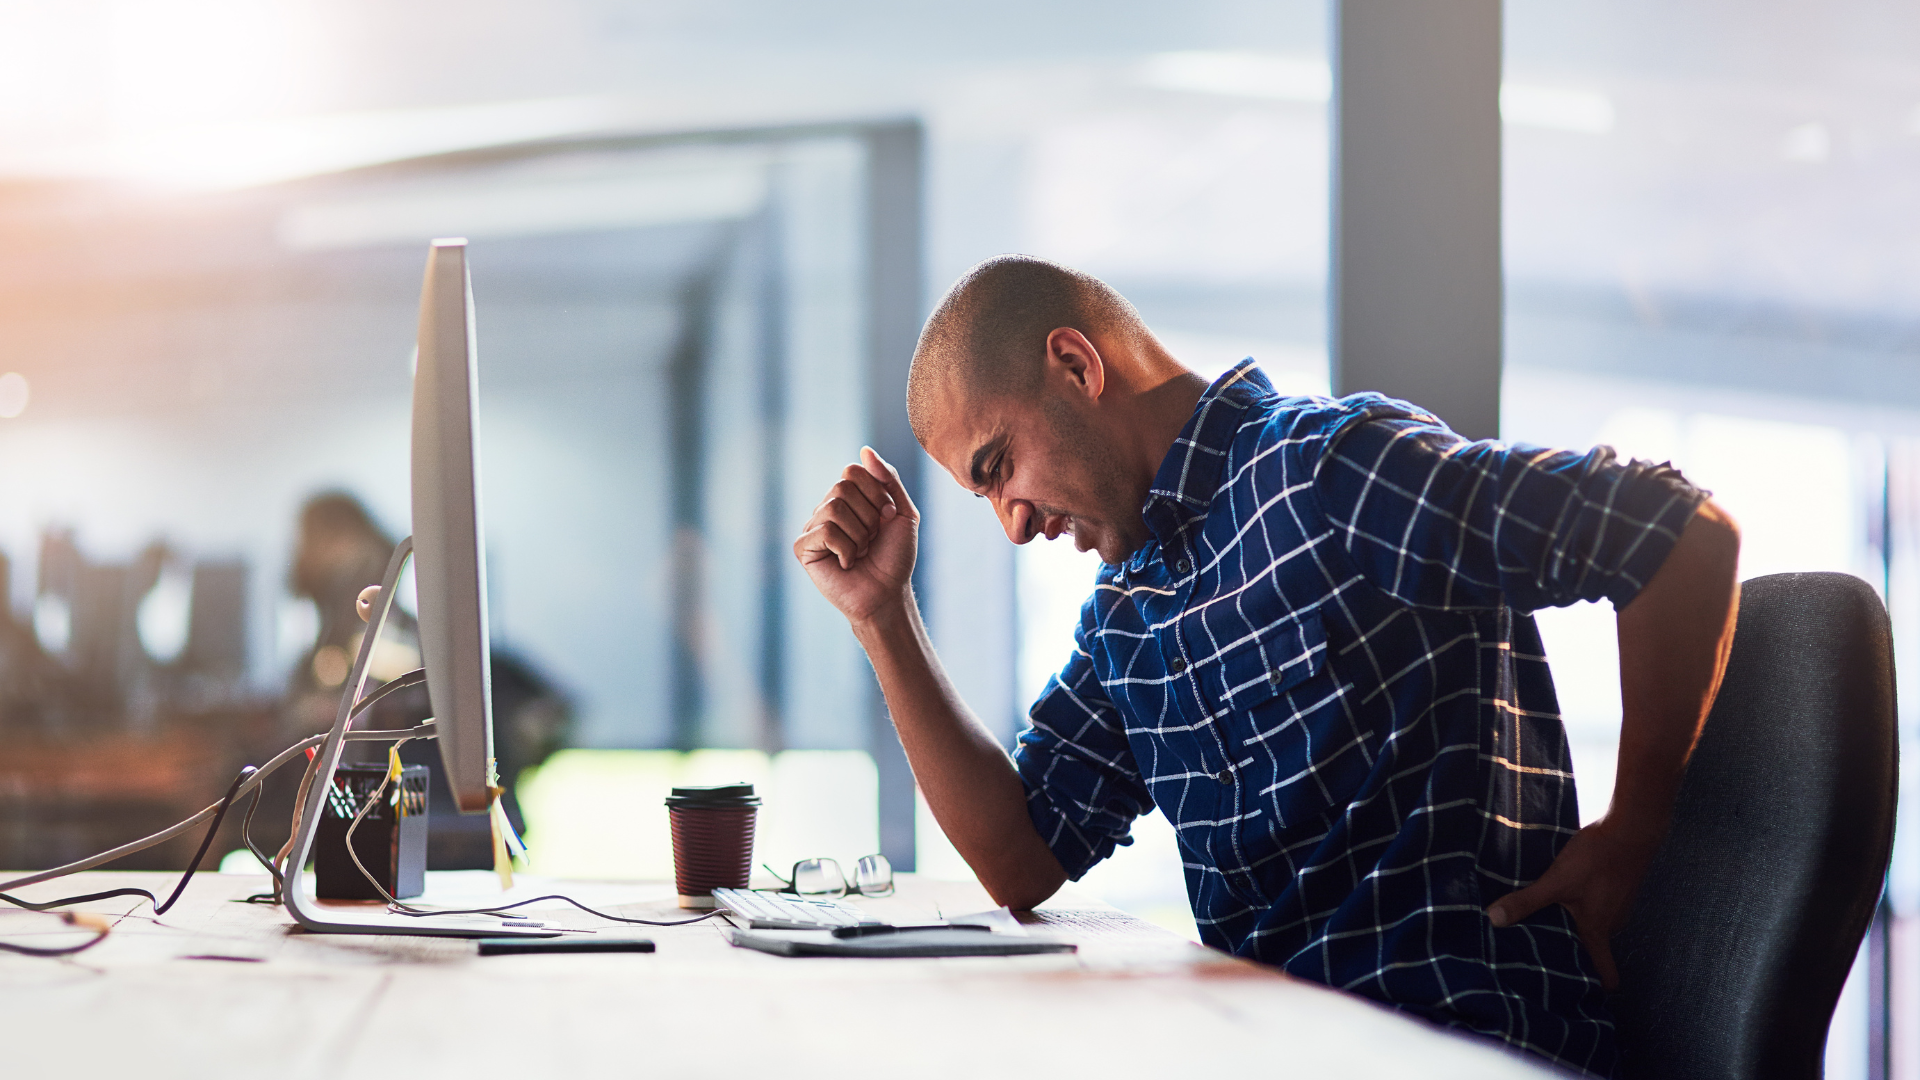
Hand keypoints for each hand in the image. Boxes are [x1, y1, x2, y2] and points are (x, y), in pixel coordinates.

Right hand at [793, 447, 919, 626]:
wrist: (888, 594)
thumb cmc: (895, 557)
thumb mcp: (903, 513)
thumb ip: (888, 479)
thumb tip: (865, 450)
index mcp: (848, 497)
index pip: (853, 471)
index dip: (877, 494)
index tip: (887, 518)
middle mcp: (826, 508)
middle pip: (842, 487)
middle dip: (868, 516)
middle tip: (872, 539)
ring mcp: (813, 527)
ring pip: (834, 509)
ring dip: (859, 535)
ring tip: (860, 552)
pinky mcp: (803, 548)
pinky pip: (825, 531)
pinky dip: (845, 549)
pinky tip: (847, 563)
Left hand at [1484, 816, 1660, 989]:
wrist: (1631, 828)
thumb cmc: (1597, 859)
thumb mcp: (1556, 881)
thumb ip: (1526, 901)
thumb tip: (1493, 919)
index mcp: (1598, 932)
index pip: (1606, 975)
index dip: (1593, 988)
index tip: (1572, 993)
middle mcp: (1612, 925)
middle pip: (1593, 951)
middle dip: (1570, 955)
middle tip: (1538, 955)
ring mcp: (1616, 906)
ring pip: (1592, 926)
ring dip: (1571, 927)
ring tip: (1540, 924)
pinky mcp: (1615, 887)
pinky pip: (1594, 906)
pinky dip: (1578, 907)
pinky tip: (1557, 896)